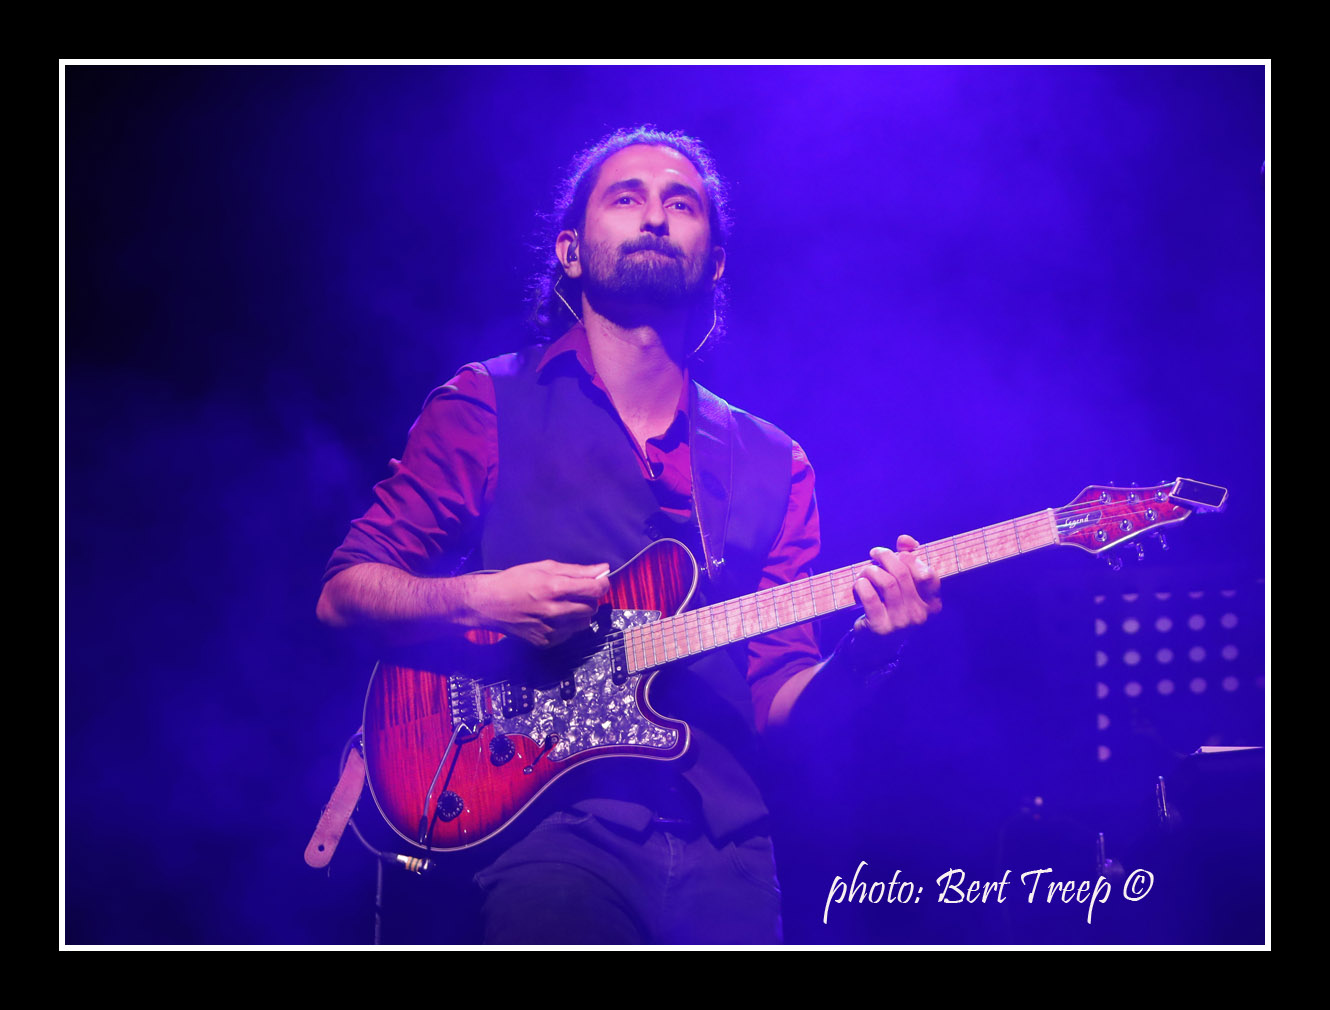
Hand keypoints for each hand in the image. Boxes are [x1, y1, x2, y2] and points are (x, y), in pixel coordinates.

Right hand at [472, 559, 610, 646]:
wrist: (489, 604)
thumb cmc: (515, 581)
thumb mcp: (544, 567)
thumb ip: (576, 570)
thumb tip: (602, 569)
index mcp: (554, 588)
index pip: (594, 590)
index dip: (602, 584)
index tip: (600, 582)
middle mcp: (554, 611)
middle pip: (592, 607)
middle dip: (589, 598)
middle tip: (577, 592)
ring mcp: (550, 629)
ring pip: (584, 622)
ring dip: (580, 613)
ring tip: (564, 604)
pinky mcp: (545, 642)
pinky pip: (570, 634)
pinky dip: (567, 625)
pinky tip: (553, 616)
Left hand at [852, 534, 941, 637]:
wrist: (876, 643)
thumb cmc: (891, 606)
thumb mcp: (904, 585)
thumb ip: (908, 559)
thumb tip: (905, 540)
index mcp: (932, 603)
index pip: (928, 573)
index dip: (912, 557)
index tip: (899, 551)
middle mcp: (920, 614)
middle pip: (902, 572)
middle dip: (885, 556)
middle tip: (874, 553)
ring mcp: (901, 622)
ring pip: (886, 582)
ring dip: (870, 570)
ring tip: (865, 572)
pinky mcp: (881, 627)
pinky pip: (870, 595)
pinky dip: (861, 585)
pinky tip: (859, 585)